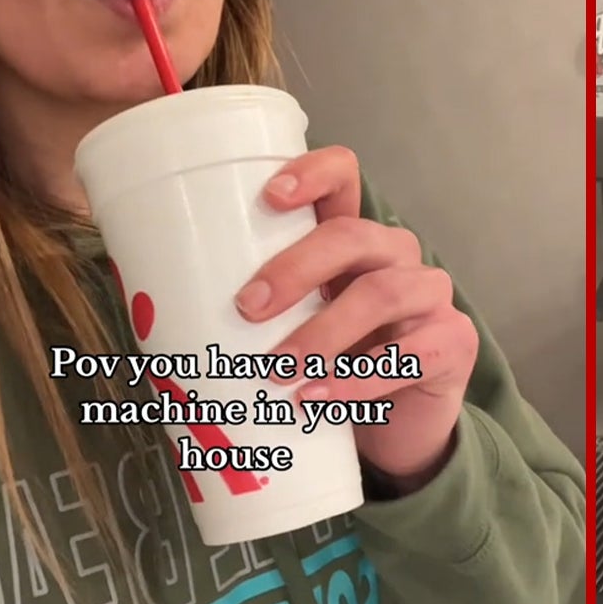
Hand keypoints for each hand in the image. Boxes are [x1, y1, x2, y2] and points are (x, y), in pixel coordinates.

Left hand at [235, 146, 480, 492]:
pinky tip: (319, 396)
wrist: (396, 430)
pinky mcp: (453, 343)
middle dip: (297, 267)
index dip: (313, 174)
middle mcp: (396, 257)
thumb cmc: (331, 367)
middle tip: (247, 308)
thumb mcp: (292, 328)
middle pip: (355, 235)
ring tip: (281, 371)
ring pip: (384, 292)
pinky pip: (411, 352)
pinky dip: (358, 378)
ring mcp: (431, 297)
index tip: (269, 196)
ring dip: (325, 331)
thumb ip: (252, 313)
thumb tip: (149, 319)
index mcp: (351, 240)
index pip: (344, 178)